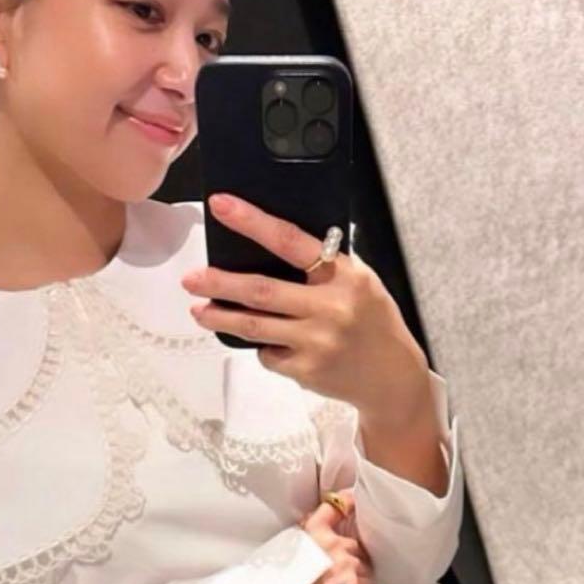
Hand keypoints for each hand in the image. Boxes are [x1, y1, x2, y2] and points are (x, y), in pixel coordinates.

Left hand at [180, 193, 429, 422]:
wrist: (392, 377)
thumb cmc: (373, 323)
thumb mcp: (361, 282)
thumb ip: (324, 266)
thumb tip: (272, 244)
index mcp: (345, 275)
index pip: (291, 241)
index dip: (252, 221)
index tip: (222, 206)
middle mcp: (330, 307)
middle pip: (260, 290)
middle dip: (219, 283)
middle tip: (191, 279)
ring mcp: (317, 342)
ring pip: (254, 326)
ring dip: (220, 317)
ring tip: (200, 310)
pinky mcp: (306, 370)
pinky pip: (268, 354)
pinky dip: (262, 346)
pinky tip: (268, 343)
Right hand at [286, 488, 374, 583]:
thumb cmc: (279, 583)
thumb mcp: (287, 549)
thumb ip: (306, 538)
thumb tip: (320, 531)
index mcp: (312, 532)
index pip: (335, 507)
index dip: (348, 502)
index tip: (352, 503)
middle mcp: (332, 544)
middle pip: (354, 543)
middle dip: (349, 555)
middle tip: (335, 570)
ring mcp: (345, 563)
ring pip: (364, 563)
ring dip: (356, 573)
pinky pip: (368, 583)